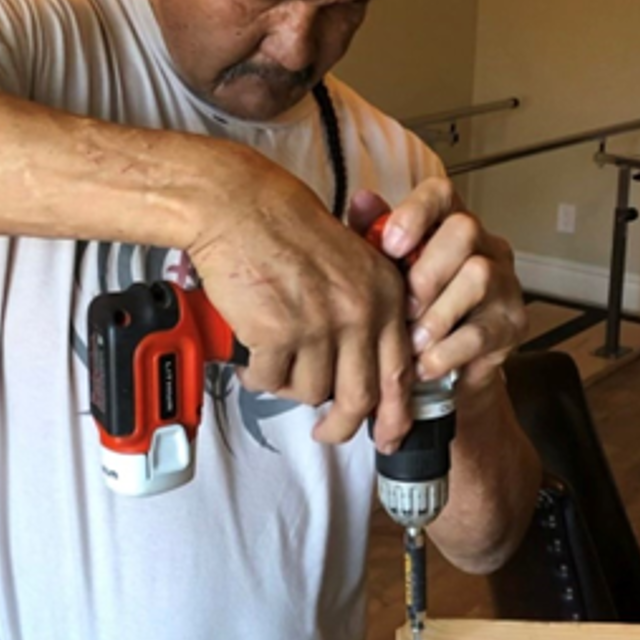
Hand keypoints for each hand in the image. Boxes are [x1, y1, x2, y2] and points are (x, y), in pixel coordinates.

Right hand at [188, 152, 413, 446]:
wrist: (240, 205)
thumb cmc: (286, 224)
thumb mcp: (350, 259)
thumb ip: (365, 308)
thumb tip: (361, 366)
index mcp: (383, 295)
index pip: (400, 372)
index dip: (394, 415)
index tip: (387, 435)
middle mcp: (358, 313)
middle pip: (358, 398)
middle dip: (340, 426)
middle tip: (326, 434)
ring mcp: (319, 326)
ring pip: (309, 391)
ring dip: (287, 385)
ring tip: (272, 359)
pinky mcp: (277, 334)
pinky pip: (269, 379)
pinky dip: (256, 374)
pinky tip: (250, 353)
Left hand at [347, 180, 526, 396]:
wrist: (443, 370)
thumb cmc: (412, 309)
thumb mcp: (385, 271)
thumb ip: (373, 236)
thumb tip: (362, 201)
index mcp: (449, 224)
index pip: (440, 193)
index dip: (415, 212)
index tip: (389, 244)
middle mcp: (483, 246)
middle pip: (464, 230)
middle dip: (426, 271)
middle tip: (402, 307)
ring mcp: (504, 284)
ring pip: (478, 277)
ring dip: (436, 314)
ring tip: (411, 341)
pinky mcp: (512, 325)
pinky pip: (480, 333)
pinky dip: (444, 352)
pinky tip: (423, 364)